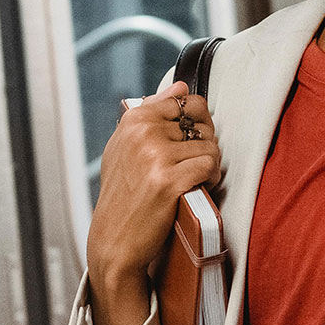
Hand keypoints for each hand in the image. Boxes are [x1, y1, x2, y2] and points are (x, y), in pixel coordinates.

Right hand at [86, 80, 220, 324]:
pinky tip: (195, 190)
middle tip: (192, 168)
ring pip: (209, 147)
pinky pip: (209, 166)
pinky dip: (210, 180)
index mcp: (133, 119)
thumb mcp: (127, 147)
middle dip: (205, 146)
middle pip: (202, 124)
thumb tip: (181, 85)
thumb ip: (153, 112)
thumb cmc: (123, 195)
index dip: (198, 125)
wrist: (114, 240)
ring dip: (209, 167)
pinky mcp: (168, 181)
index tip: (189, 145)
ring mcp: (155, 155)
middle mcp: (142, 132)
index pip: (188, 101)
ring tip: (191, 182)